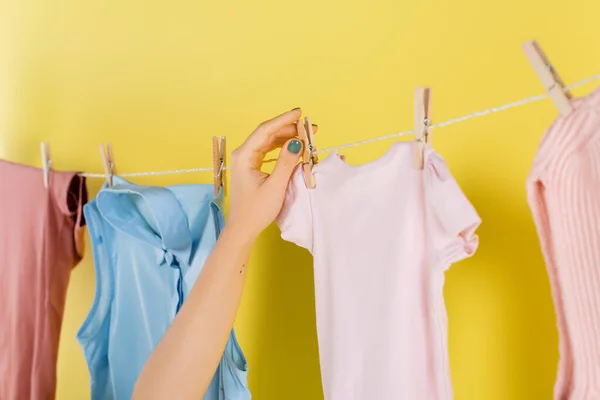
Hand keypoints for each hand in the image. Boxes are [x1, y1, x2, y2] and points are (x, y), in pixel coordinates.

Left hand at [226, 108, 315, 241]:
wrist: (243, 228)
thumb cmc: (256, 210)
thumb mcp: (275, 186)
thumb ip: (286, 162)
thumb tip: (297, 142)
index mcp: (244, 156)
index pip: (265, 130)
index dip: (283, 120)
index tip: (299, 113)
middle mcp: (243, 154)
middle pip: (267, 134)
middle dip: (288, 129)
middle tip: (309, 128)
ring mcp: (246, 160)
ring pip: (268, 141)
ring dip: (286, 138)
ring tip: (306, 137)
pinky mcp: (251, 167)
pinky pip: (268, 151)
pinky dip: (281, 148)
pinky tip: (294, 148)